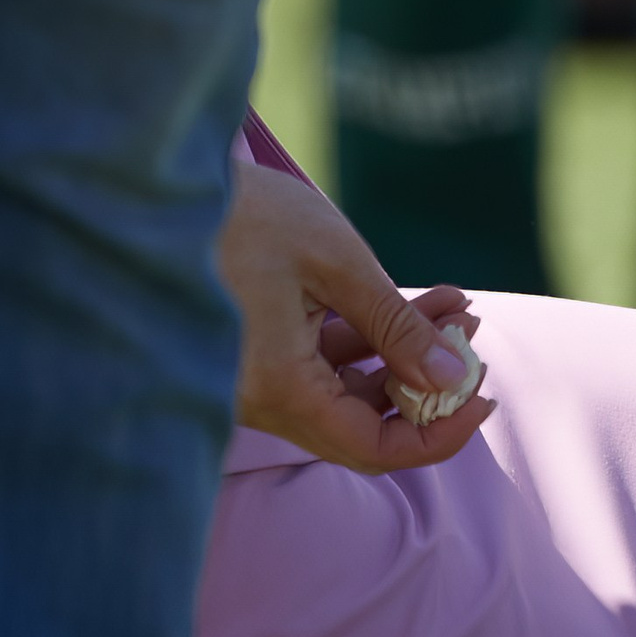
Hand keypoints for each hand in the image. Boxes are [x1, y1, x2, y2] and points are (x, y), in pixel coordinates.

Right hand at [218, 161, 493, 473]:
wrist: (152, 188)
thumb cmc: (239, 214)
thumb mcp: (335, 262)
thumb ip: (398, 327)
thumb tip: (454, 378)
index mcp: (276, 387)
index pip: (372, 448)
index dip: (438, 434)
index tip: (483, 397)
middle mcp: (256, 400)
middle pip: (364, 427)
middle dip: (429, 387)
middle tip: (473, 336)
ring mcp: (249, 382)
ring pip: (348, 392)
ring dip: (405, 355)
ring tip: (455, 304)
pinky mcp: (249, 357)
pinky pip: (320, 368)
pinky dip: (371, 341)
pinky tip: (420, 301)